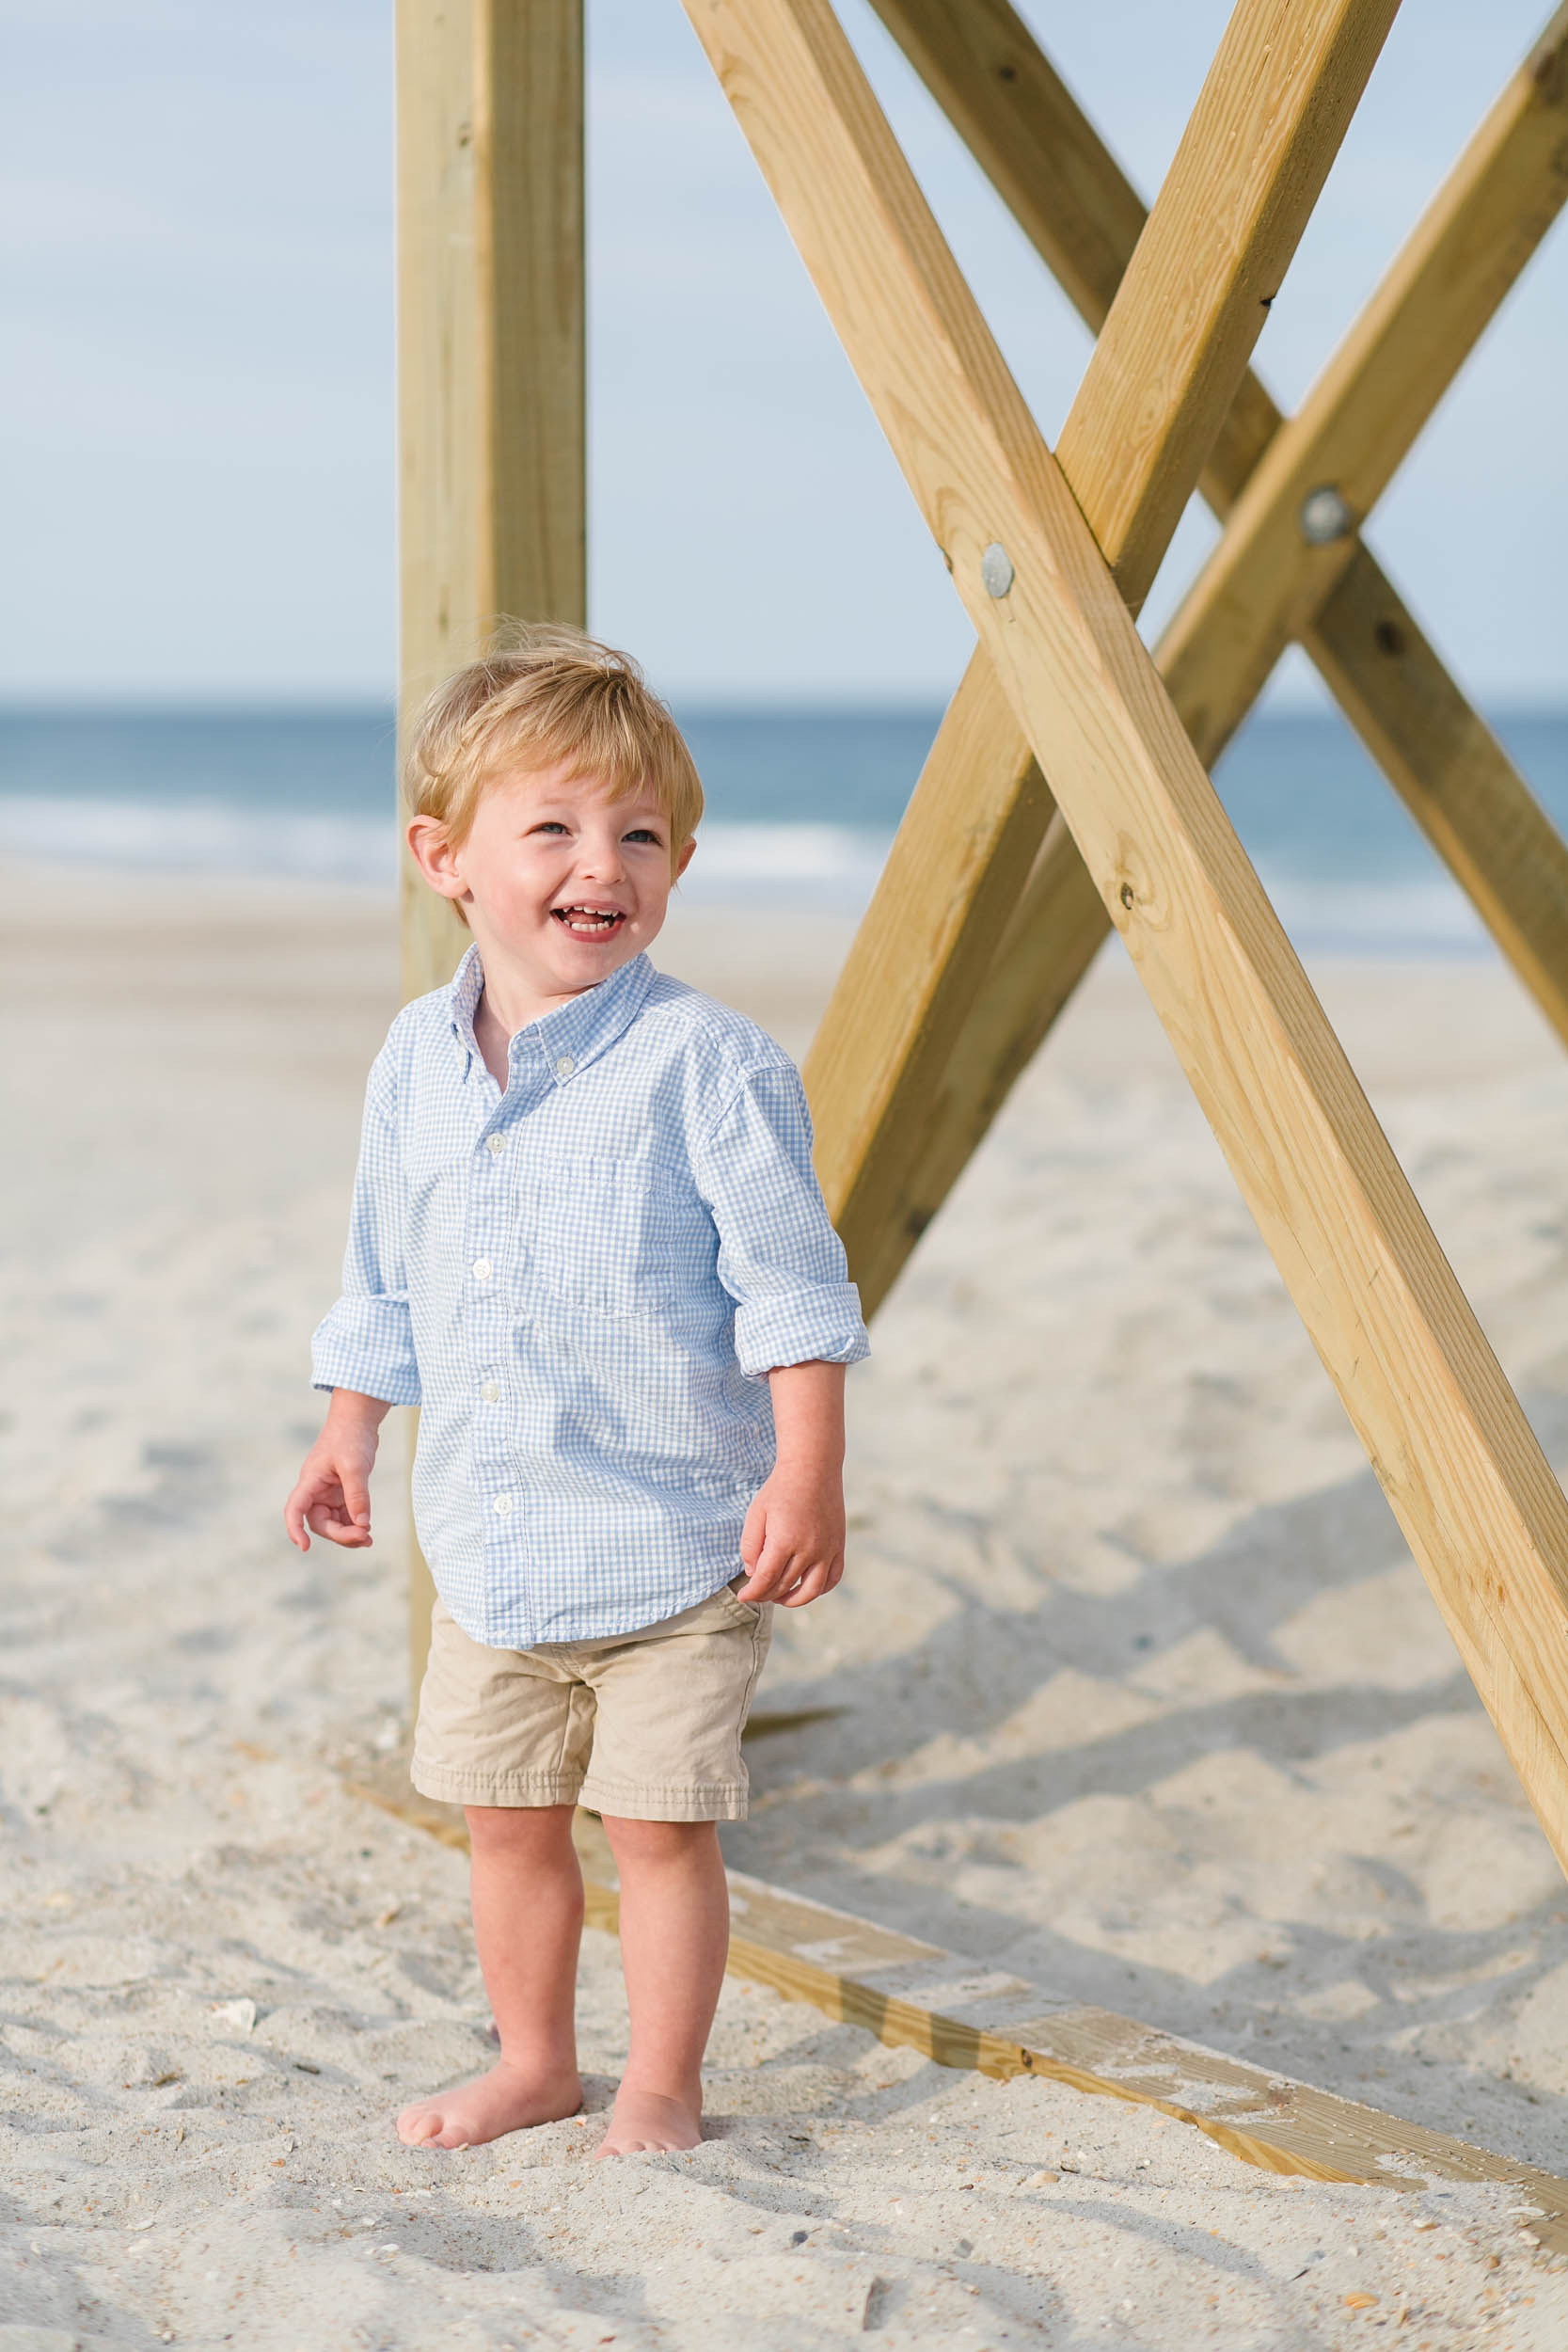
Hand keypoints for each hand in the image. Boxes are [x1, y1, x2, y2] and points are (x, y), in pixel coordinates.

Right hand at [283, 1391, 388, 1551]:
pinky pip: (345, 1516)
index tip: (304, 1548)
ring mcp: (328, 1493)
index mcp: (310, 1481)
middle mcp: (316, 1490)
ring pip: (333, 1523)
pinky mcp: (341, 1493)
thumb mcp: (356, 1466)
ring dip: (349, 1534)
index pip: (295, 1509)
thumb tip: (363, 1524)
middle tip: (365, 1537)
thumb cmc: (351, 1437)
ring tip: (368, 1539)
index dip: (295, 1529)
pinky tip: (367, 1531)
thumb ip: (357, 1495)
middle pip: (320, 1523)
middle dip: (340, 1534)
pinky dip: (355, 1525)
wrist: (358, 1421)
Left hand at [736, 1459, 845, 1606]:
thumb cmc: (780, 1490)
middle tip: (757, 1592)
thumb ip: (750, 1546)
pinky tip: (805, 1588)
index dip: (753, 1593)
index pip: (766, 1580)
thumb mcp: (756, 1514)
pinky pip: (832, 1579)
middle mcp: (809, 1549)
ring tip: (780, 1597)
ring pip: (811, 1591)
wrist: (813, 1469)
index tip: (743, 1596)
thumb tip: (754, 1573)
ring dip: (793, 1600)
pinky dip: (819, 1590)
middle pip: (785, 1586)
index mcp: (784, 1541)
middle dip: (767, 1594)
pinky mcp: (838, 1547)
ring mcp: (827, 1550)